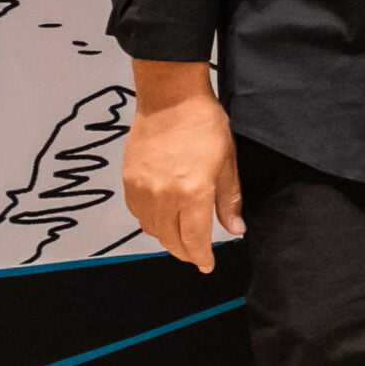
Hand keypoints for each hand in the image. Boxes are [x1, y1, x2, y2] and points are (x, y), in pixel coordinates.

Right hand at [123, 77, 242, 272]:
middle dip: (185, 252)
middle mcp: (163, 196)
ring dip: (167, 239)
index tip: (207, 266)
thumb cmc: (205, 125)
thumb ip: (229, 200)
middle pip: (170, 239)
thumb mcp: (227, 162)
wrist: (170, 99)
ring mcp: (142, 189)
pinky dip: (151, 222)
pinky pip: (138, 213)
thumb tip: (235, 230)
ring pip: (152, 229)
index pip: (194, 239)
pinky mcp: (128, 181)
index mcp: (192, 192)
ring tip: (181, 237)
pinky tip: (163, 218)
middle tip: (196, 255)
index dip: (201, 257)